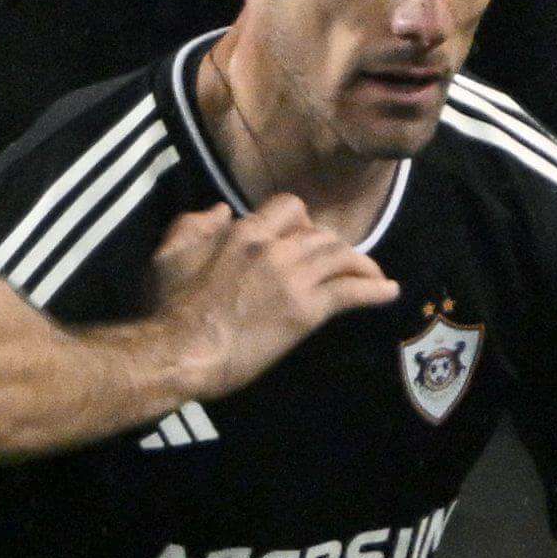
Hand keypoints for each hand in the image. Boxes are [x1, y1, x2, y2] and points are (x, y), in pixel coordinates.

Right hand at [151, 193, 398, 396]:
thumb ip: (193, 225)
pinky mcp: (306, 311)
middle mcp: (274, 248)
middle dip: (334, 246)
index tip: (303, 236)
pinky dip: (375, 289)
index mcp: (243, 232)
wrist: (179, 349)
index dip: (302, 220)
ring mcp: (293, 278)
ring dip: (361, 264)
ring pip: (341, 257)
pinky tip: (390, 291)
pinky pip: (351, 291)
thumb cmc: (166, 307)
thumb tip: (222, 210)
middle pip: (321, 234)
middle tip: (340, 263)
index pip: (289, 208)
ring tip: (373, 275)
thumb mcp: (168, 254)